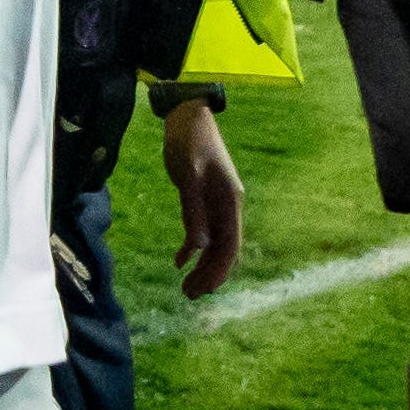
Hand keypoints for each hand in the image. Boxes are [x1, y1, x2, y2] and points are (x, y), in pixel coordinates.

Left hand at [159, 97, 245, 297]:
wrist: (187, 114)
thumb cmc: (189, 141)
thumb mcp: (189, 174)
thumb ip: (193, 209)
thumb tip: (198, 248)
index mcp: (230, 201)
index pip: (230, 244)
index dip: (220, 270)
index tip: (207, 291)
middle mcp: (227, 206)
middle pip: (223, 249)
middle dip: (209, 274)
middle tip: (189, 295)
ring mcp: (215, 203)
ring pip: (212, 243)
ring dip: (201, 265)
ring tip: (185, 287)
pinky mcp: (202, 198)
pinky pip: (200, 230)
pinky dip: (191, 248)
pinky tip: (179, 261)